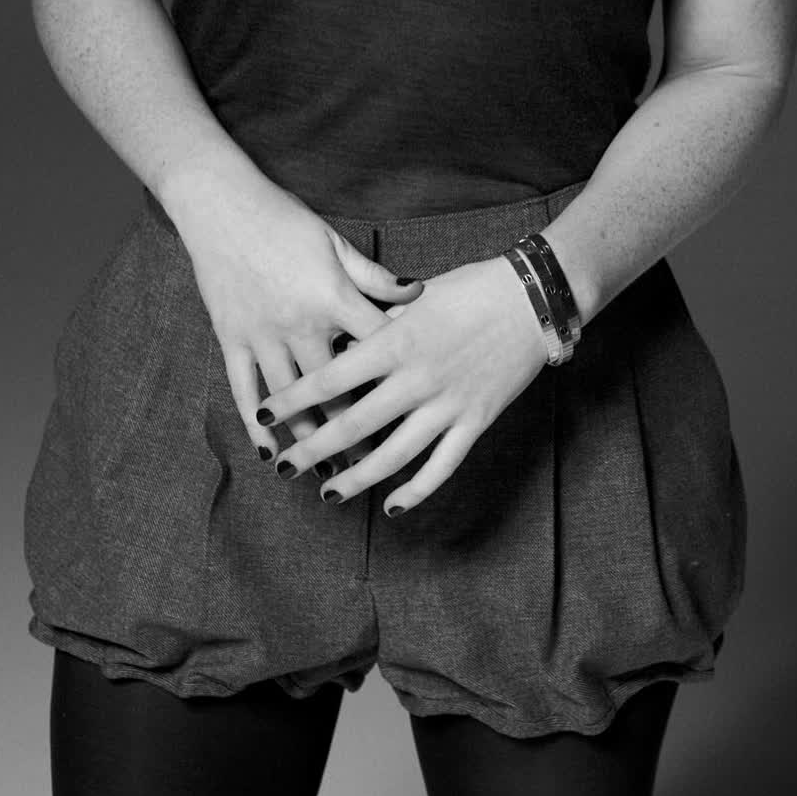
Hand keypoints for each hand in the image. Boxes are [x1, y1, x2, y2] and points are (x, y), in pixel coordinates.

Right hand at [172, 168, 424, 461]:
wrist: (222, 205)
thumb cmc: (286, 220)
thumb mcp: (336, 243)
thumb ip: (375, 276)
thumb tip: (418, 292)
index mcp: (332, 298)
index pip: (375, 346)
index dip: (399, 376)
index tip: (416, 406)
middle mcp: (299, 323)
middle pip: (336, 388)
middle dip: (357, 428)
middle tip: (378, 463)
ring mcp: (262, 335)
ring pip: (291, 399)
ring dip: (310, 438)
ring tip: (330, 473)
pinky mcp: (231, 338)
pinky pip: (244, 389)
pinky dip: (257, 424)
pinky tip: (269, 452)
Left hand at [257, 255, 549, 514]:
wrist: (532, 298)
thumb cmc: (472, 287)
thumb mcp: (417, 297)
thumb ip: (378, 321)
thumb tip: (342, 337)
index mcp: (396, 341)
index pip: (330, 377)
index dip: (293, 399)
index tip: (264, 413)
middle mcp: (416, 377)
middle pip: (352, 424)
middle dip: (312, 448)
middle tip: (283, 466)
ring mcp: (447, 403)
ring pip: (392, 455)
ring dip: (355, 478)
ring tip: (326, 493)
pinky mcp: (476, 421)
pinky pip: (441, 466)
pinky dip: (415, 491)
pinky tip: (390, 507)